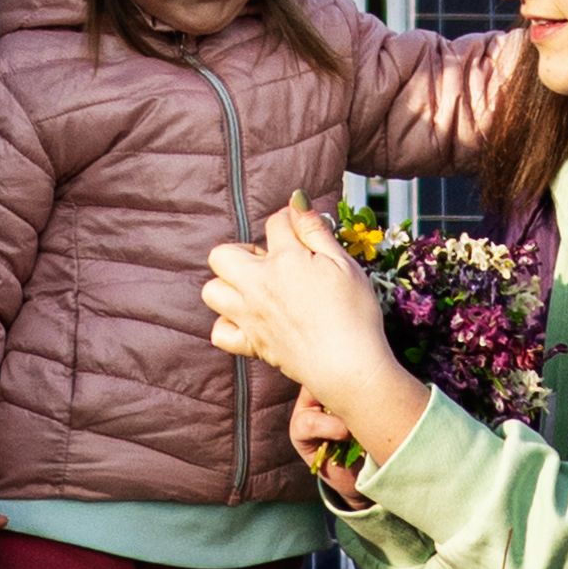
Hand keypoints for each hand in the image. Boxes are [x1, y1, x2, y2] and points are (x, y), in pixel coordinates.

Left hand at [200, 197, 433, 467]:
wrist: (350, 368)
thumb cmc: (355, 315)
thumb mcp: (344, 264)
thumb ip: (315, 231)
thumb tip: (296, 200)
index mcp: (285, 261)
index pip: (275, 222)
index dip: (290, 221)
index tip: (302, 231)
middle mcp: (258, 286)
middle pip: (223, 254)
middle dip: (244, 251)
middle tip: (273, 262)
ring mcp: (250, 317)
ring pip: (212, 290)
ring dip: (229, 285)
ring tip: (258, 289)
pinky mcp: (251, 345)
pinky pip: (219, 331)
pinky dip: (228, 324)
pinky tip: (250, 320)